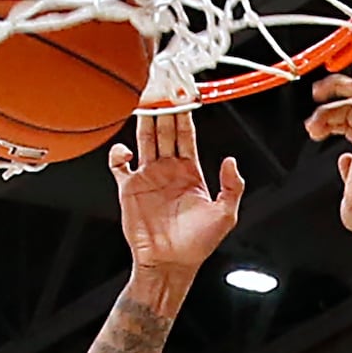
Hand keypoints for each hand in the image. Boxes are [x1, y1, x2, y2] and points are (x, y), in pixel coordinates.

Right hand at [110, 109, 242, 275]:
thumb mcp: (225, 215)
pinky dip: (119, 152)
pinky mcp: (129, 188)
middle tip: (161, 88)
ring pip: (143, 138)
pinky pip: (119, 163)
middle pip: (164, 129)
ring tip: (143, 101)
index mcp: (190, 171)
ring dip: (143, 120)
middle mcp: (168, 169)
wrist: (170, 265)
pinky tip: (127, 152)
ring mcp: (148, 176)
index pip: (186, 133)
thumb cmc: (197, 244)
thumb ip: (232, 187)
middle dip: (163, 108)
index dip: (185, 113)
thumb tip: (231, 161)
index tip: (184, 94)